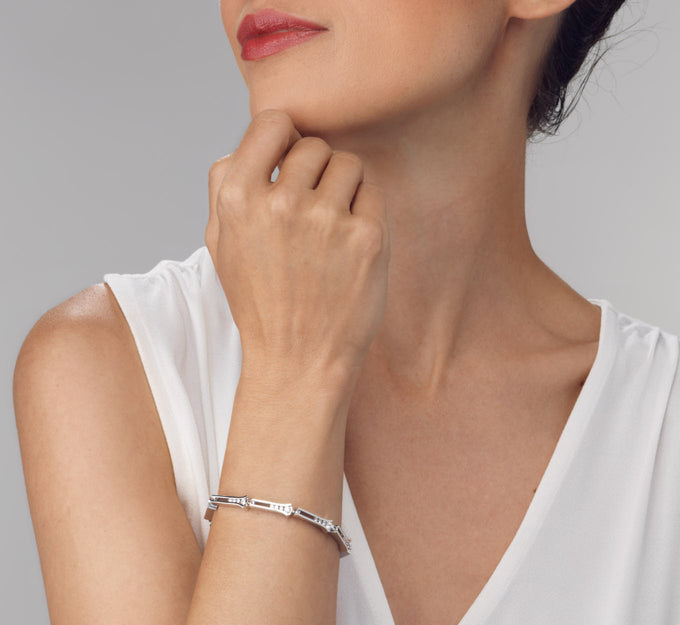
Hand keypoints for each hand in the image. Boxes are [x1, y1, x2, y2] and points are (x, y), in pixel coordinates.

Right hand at [206, 108, 389, 394]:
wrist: (298, 363)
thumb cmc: (261, 304)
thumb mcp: (221, 244)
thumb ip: (226, 186)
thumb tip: (250, 142)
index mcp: (238, 197)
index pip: (273, 123)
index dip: (285, 138)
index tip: (290, 162)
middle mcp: (282, 202)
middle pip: (314, 146)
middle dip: (315, 172)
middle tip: (313, 213)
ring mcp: (328, 220)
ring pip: (348, 165)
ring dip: (344, 188)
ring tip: (332, 228)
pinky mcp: (368, 239)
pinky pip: (374, 194)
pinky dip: (366, 211)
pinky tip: (351, 244)